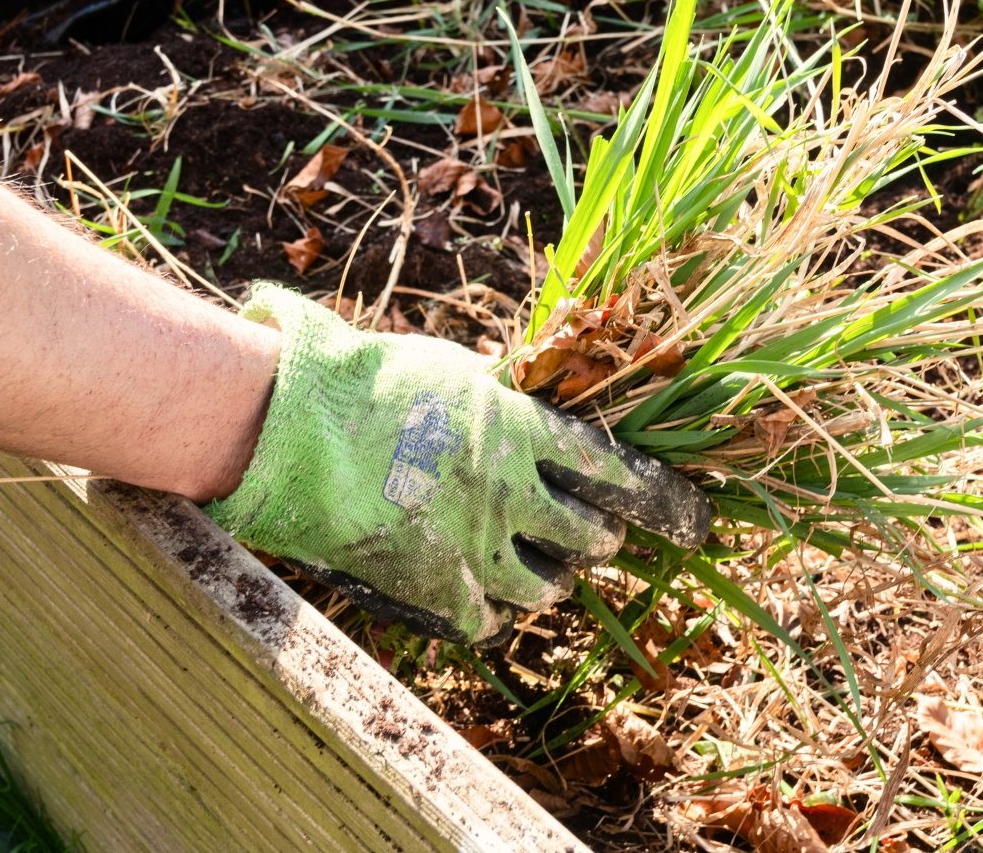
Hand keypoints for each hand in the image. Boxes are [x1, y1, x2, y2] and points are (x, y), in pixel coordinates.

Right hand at [204, 285, 711, 644]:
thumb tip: (504, 380)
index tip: (685, 514)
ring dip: (554, 581)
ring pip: (545, 582)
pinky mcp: (435, 583)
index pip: (608, 467)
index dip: (653, 495)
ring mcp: (475, 541)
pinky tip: (490, 613)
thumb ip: (484, 386)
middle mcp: (511, 489)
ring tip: (553, 579)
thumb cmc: (357, 381)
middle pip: (585, 530)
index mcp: (518, 428)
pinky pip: (486, 618)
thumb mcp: (438, 365)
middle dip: (600, 538)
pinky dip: (493, 616)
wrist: (297, 431)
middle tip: (602, 539)